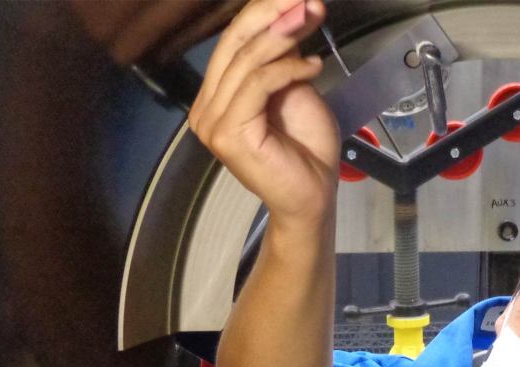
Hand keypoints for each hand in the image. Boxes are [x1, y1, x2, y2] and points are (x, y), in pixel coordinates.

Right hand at [188, 0, 339, 226]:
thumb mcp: (294, 88)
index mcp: (215, 95)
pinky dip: (287, 68)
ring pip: (245, 60)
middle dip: (272, 14)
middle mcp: (205, 107)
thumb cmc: (306, 149)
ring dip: (283, 36)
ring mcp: (212, 122)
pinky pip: (256, 84)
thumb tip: (290, 12)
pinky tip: (313, 66)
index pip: (233, 40)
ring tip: (312, 22)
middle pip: (234, 42)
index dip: (263, 11)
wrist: (313, 196)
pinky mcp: (227, 134)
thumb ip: (282, 57)